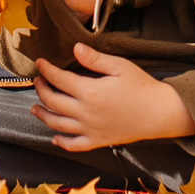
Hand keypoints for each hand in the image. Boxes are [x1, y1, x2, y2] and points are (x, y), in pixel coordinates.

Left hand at [32, 46, 194, 151]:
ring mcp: (90, 129)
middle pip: (53, 102)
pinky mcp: (98, 141)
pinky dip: (61, 143)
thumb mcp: (120, 66)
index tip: (40, 62)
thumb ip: (95, 59)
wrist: (160, 113)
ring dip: (43, 116)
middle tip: (38, 81)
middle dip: (41, 90)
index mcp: (90, 92)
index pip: (59, 79)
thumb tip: (74, 48)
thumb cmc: (142, 87)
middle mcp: (85, 113)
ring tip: (34, 108)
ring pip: (57, 125)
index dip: (46, 70)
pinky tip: (55, 138)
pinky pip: (74, 145)